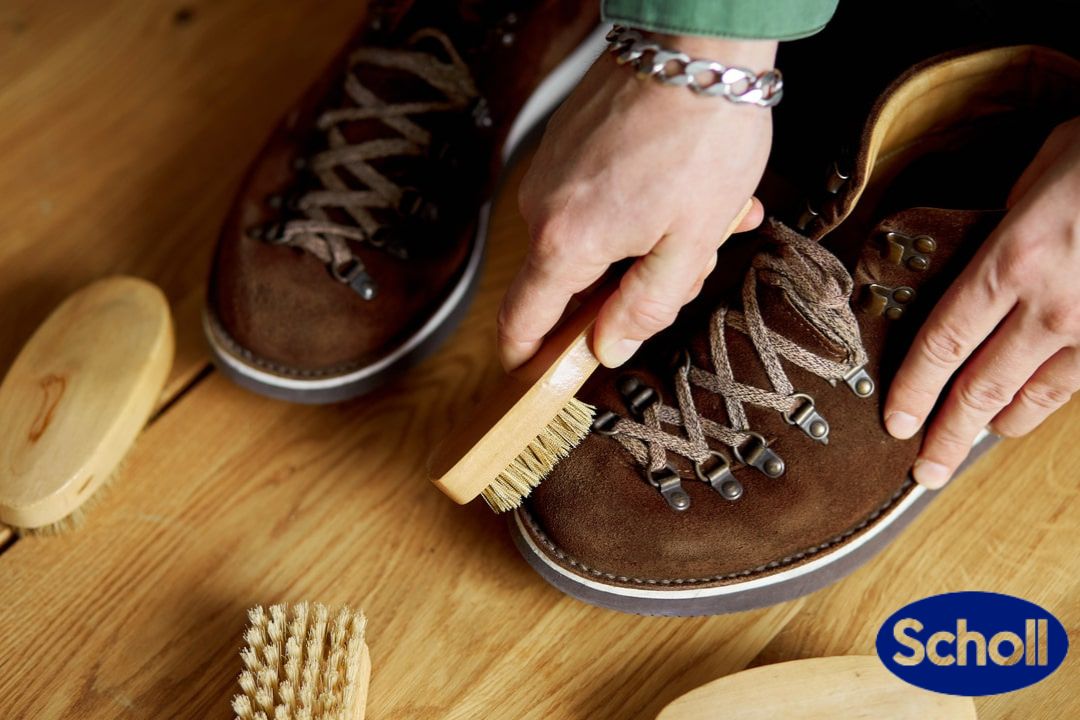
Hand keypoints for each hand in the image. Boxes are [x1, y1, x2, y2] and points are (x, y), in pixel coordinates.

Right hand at [497, 35, 775, 370]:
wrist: (694, 41)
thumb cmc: (701, 135)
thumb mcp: (691, 240)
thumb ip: (646, 306)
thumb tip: (608, 348)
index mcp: (567, 242)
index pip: (523, 320)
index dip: (526, 358)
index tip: (534, 377)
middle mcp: (542, 207)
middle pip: (571, 280)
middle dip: (628, 285)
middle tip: (691, 261)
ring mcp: (549, 171)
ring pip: (590, 236)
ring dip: (643, 240)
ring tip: (702, 212)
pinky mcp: (564, 144)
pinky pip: (592, 197)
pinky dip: (634, 204)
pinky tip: (682, 185)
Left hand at [884, 116, 1079, 487]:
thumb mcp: (1040, 174)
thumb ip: (1004, 229)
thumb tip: (982, 263)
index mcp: (1013, 260)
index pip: (943, 342)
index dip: (914, 390)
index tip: (895, 422)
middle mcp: (1053, 305)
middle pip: (982, 387)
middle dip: (948, 436)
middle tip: (925, 472)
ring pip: (1035, 396)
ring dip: (997, 424)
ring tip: (971, 440)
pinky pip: (1077, 383)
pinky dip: (1046, 401)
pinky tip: (1026, 410)